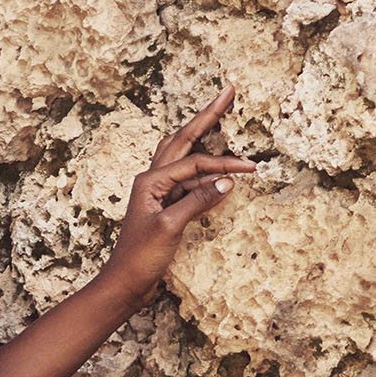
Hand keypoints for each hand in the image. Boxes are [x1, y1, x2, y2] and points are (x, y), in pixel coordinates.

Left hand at [98, 82, 256, 305]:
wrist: (124, 284)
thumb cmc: (140, 257)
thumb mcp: (170, 227)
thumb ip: (198, 201)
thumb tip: (228, 181)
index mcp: (150, 180)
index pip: (194, 163)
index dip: (223, 163)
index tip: (250, 168)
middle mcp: (152, 180)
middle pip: (183, 139)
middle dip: (206, 116)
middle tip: (227, 92)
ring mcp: (158, 192)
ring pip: (184, 155)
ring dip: (204, 137)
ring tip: (220, 112)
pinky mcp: (165, 207)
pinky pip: (188, 181)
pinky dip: (204, 173)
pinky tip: (218, 170)